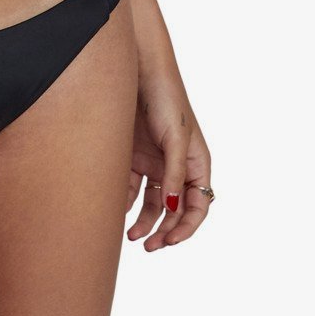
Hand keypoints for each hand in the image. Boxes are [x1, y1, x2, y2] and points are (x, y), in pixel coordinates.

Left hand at [125, 64, 212, 250]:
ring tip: (131, 236)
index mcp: (197, 163)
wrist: (138, 69)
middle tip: (149, 246)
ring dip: (144, 221)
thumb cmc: (166, 98)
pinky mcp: (133, 155)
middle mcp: (177, 166)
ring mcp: (155, 161)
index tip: (170, 241)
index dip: (187, 226)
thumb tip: (172, 208)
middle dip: (164, 230)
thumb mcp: (175, 139)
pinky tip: (116, 210)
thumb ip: (174, 174)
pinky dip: (126, 201)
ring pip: (152, 202)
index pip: (198, 205)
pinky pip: (132, 186)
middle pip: (174, 208)